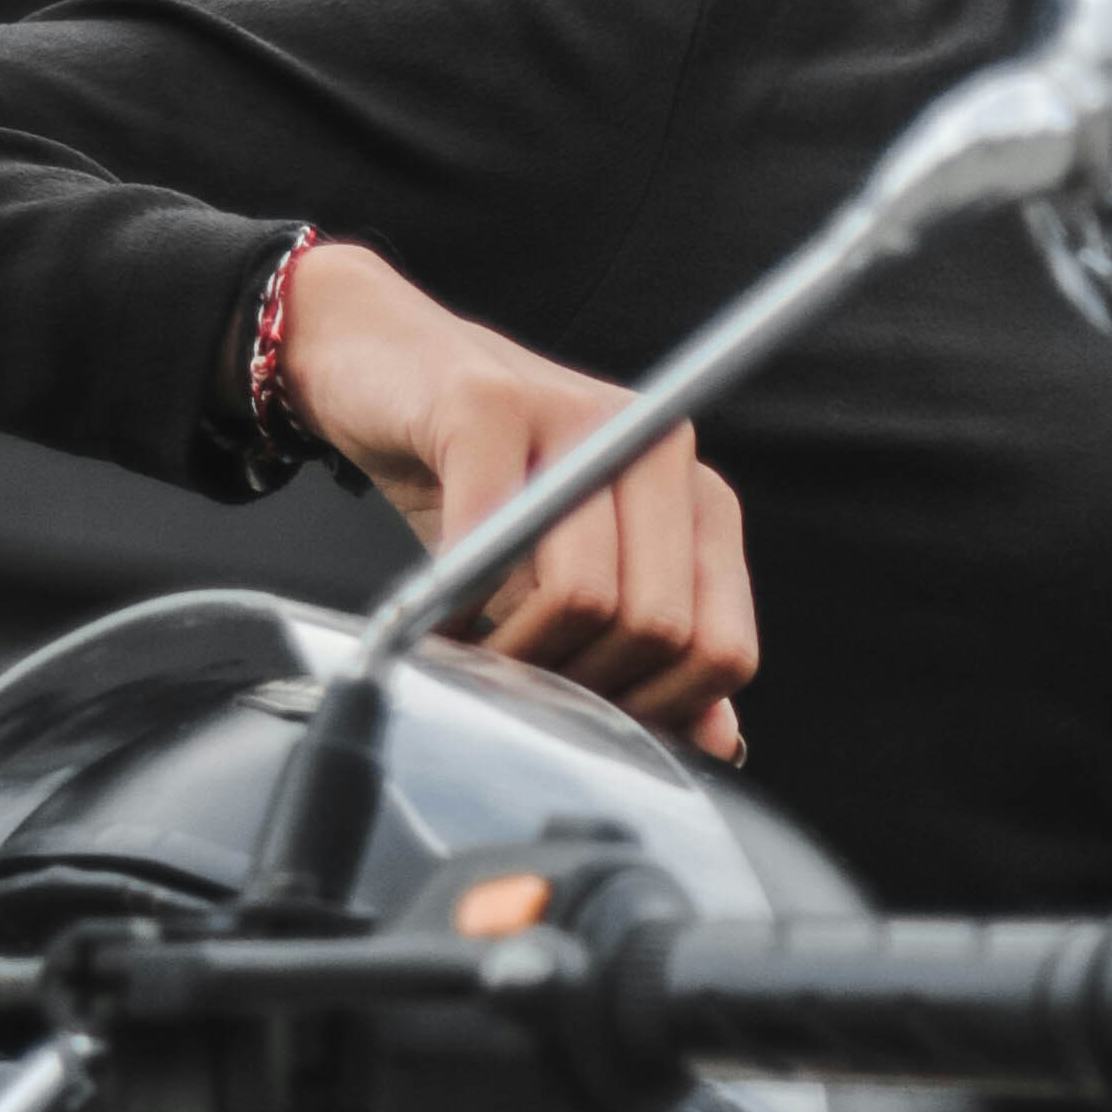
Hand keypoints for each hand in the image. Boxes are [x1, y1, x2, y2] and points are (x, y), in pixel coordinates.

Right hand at [282, 244, 755, 755]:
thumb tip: (716, 744)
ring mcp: (580, 417)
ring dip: (517, 654)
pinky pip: (492, 544)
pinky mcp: (491, 406)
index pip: (723, 648)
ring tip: (475, 656)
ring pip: (585, 594)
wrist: (387, 367)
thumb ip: (650, 656)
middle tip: (517, 687)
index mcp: (699, 500)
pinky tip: (438, 615)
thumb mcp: (575, 579)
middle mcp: (661, 449)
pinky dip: (456, 606)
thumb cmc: (488, 487)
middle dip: (579, 687)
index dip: (654, 711)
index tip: (586, 716)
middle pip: (656, 629)